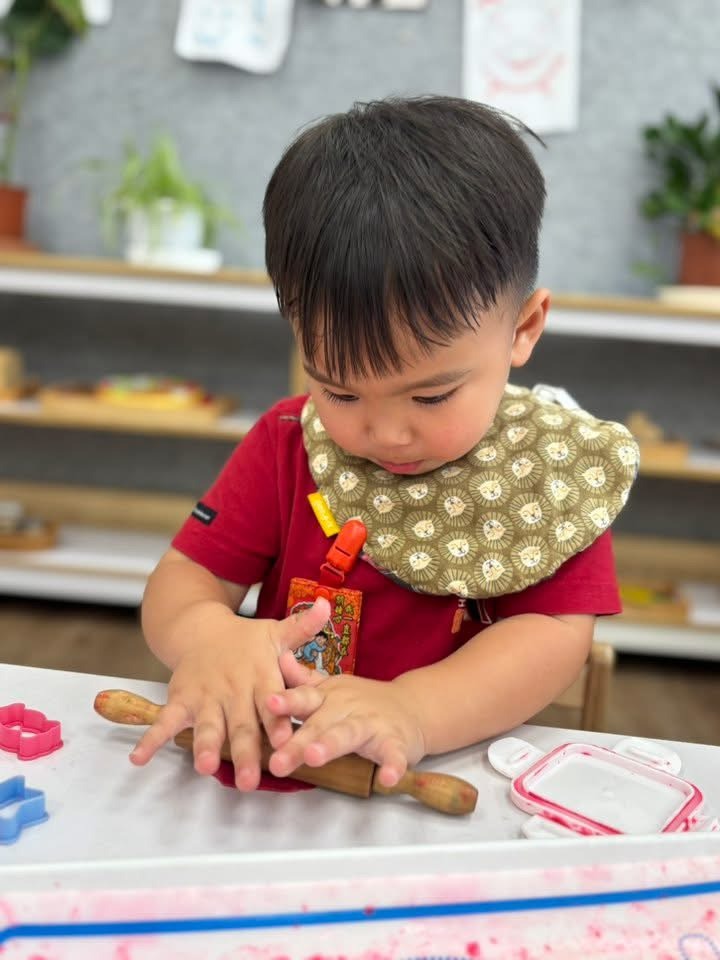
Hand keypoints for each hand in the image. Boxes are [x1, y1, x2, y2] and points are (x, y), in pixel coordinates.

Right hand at [129, 597, 330, 789]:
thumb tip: (327, 605)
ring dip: (205, 746)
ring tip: (205, 767)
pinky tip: (139, 759)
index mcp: (260, 675)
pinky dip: (151, 739)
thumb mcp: (276, 633)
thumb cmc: (247, 641)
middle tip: (250, 781)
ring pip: (206, 725)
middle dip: (245, 752)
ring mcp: (205, 695)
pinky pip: (165, 720)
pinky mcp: (181, 699)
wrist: (201, 630)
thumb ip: (302, 628)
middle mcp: (233, 688)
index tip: (285, 740)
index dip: (278, 720)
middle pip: (241, 723)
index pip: (272, 700)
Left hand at [264, 651, 425, 786]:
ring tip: (314, 757)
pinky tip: (387, 779)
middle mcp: (348, 707)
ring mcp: (373, 724)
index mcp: (328, 697)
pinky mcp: (396, 743)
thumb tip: (278, 658)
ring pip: (350, 734)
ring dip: (332, 745)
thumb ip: (303, 680)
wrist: (412, 707)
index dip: (286, 701)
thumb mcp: (330, 689)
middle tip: (277, 761)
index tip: (268, 703)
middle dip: (298, 741)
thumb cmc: (361, 702)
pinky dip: (393, 766)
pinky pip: (394, 755)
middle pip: (320, 724)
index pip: (304, 698)